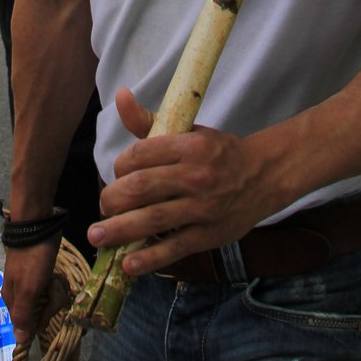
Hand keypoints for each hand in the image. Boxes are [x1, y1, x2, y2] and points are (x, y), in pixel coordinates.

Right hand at [4, 239, 61, 345]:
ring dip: (55, 289)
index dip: (41, 320)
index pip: (27, 325)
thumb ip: (23, 315)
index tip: (48, 307)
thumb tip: (19, 342)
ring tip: (54, 276)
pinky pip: (51, 287)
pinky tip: (55, 273)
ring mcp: (30, 283)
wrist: (37, 225)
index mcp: (12, 300)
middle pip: (39, 312)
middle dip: (50, 301)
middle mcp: (19, 294)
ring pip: (47, 299)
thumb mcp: (28, 289)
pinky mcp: (40, 274)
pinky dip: (56, 281)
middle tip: (51, 285)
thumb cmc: (32, 259)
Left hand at [86, 88, 269, 276]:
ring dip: (120, 230)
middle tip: (102, 207)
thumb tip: (120, 96)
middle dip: (113, 199)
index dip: (120, 166)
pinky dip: (149, 258)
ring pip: (153, 220)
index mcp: (190, 146)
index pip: (141, 155)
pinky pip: (174, 248)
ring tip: (97, 236)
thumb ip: (149, 121)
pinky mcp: (209, 235)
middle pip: (142, 188)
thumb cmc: (217, 153)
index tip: (117, 174)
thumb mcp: (188, 131)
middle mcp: (196, 176)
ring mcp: (203, 208)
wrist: (263, 176)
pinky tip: (128, 264)